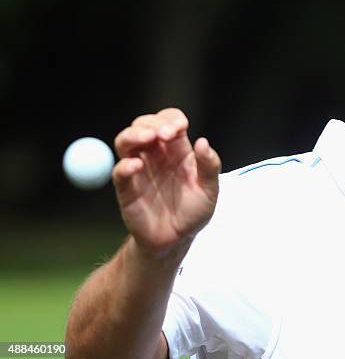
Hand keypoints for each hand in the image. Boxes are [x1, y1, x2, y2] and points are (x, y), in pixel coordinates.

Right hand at [112, 108, 220, 255]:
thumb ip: (209, 166)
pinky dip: (125, 165)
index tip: (180, 128)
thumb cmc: (193, 211)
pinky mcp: (127, 187)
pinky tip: (136, 166)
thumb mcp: (209, 189)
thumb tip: (203, 141)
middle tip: (164, 134)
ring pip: (125, 141)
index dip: (172, 119)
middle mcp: (155, 154)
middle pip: (144, 125)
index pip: (169, 121)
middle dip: (153, 123)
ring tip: (147, 138)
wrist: (176, 239)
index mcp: (177, 149)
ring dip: (134, 134)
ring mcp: (139, 168)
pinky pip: (119, 171)